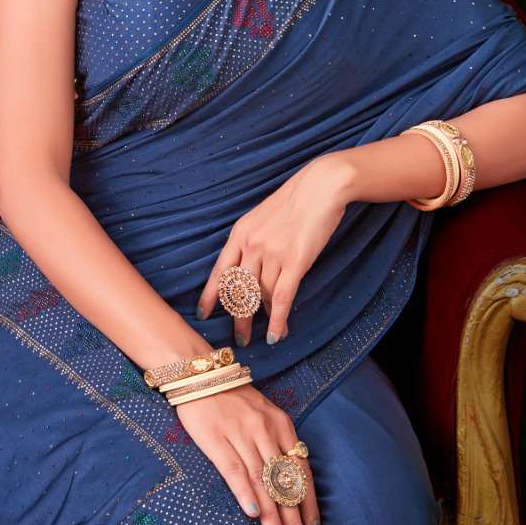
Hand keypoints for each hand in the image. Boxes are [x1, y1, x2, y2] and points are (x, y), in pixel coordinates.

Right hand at [174, 381, 319, 524]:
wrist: (200, 374)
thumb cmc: (234, 400)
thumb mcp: (264, 414)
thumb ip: (277, 443)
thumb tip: (291, 483)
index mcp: (281, 424)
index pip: (302, 470)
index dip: (309, 502)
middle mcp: (265, 430)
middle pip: (284, 480)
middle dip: (293, 517)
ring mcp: (241, 434)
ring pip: (262, 480)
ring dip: (272, 513)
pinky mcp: (216, 439)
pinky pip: (234, 469)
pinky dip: (245, 492)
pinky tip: (252, 512)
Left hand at [196, 155, 350, 346]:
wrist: (321, 187)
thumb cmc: (295, 201)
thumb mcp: (263, 217)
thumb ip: (253, 242)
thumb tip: (252, 271)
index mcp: (240, 233)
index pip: (219, 271)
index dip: (211, 295)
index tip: (204, 313)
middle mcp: (252, 245)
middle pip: (238, 290)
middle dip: (238, 318)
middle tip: (239, 338)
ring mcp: (273, 253)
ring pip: (262, 296)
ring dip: (264, 319)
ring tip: (267, 333)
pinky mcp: (296, 261)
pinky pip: (282, 298)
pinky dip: (278, 320)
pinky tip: (276, 334)